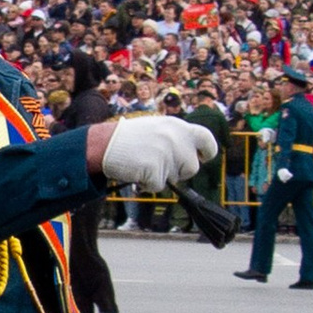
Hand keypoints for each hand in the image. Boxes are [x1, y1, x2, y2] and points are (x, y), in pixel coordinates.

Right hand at [97, 112, 216, 189]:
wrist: (105, 143)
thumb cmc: (129, 138)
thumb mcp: (157, 129)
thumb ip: (176, 139)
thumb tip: (192, 157)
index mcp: (177, 126)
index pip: (206, 139)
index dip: (207, 151)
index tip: (203, 157)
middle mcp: (175, 138)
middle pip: (192, 167)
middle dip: (178, 172)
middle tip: (159, 165)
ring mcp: (166, 153)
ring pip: (174, 179)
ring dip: (160, 177)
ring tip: (143, 164)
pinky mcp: (156, 168)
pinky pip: (158, 186)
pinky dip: (147, 184)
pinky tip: (136, 172)